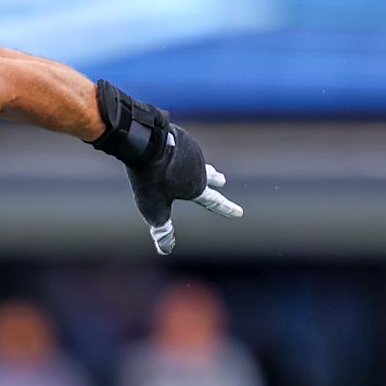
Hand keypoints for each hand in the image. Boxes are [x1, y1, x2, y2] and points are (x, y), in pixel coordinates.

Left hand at [125, 125, 242, 254]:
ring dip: (193, 163)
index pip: (215, 202)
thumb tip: (165, 249)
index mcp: (196, 187)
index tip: (239, 213)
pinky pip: (180, 146)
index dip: (226, 209)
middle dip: (215, 180)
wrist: (147, 141)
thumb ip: (162, 229)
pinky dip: (177, 150)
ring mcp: (190, 149)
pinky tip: (168, 147)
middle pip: (208, 176)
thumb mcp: (154, 209)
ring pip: (193, 159)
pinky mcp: (180, 135)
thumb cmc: (151, 178)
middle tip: (221, 179)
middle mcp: (198, 167)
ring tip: (189, 164)